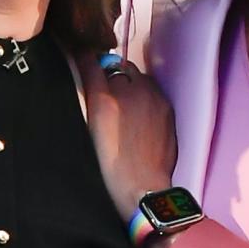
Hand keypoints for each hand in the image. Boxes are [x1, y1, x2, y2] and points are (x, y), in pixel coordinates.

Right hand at [79, 55, 177, 218]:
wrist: (142, 187)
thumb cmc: (108, 165)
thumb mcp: (89, 128)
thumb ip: (89, 95)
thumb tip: (86, 69)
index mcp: (104, 98)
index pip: (92, 62)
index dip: (86, 60)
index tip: (82, 61)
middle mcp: (131, 91)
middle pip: (117, 66)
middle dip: (109, 73)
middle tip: (103, 89)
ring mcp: (153, 98)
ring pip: (138, 77)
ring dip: (129, 83)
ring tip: (123, 103)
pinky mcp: (167, 109)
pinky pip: (153, 92)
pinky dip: (144, 96)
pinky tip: (139, 115)